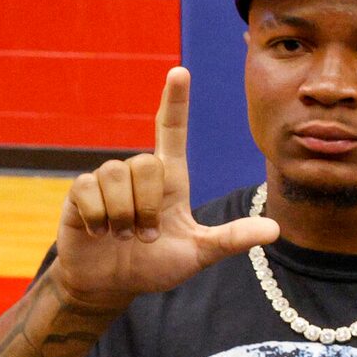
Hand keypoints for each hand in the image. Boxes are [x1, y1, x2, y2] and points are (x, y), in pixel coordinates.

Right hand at [48, 67, 279, 313]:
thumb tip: (276, 230)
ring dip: (123, 216)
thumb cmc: (154, 265)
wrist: (110, 285)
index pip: (171, 130)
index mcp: (170, 179)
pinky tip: (98, 233)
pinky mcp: (79, 193)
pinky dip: (98, 218)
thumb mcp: (198, 253)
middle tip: (144, 236)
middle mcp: (138, 173)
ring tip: (121, 235)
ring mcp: (107, 181)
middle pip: (146, 164)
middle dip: (147, 207)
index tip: (180, 71)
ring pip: (116, 176)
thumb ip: (232, 239)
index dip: (175, 101)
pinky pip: (88, 190)